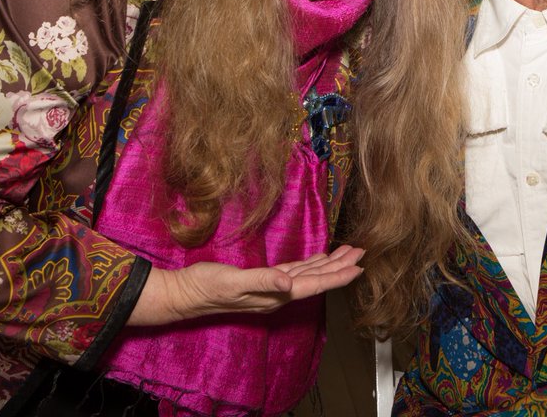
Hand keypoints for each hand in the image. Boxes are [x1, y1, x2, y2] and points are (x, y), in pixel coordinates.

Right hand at [129, 245, 364, 325]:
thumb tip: (288, 282)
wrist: (185, 293)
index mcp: (276, 294)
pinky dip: (309, 263)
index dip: (337, 276)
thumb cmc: (207, 286)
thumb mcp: (234, 282)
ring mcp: (271, 287)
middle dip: (340, 266)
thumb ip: (262, 281)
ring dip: (328, 263)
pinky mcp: (262, 279)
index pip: (314, 285)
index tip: (358, 267)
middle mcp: (278, 292)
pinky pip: (295, 271)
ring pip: (308, 274)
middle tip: (361, 252)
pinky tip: (317, 258)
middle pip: (317, 279)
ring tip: (347, 252)